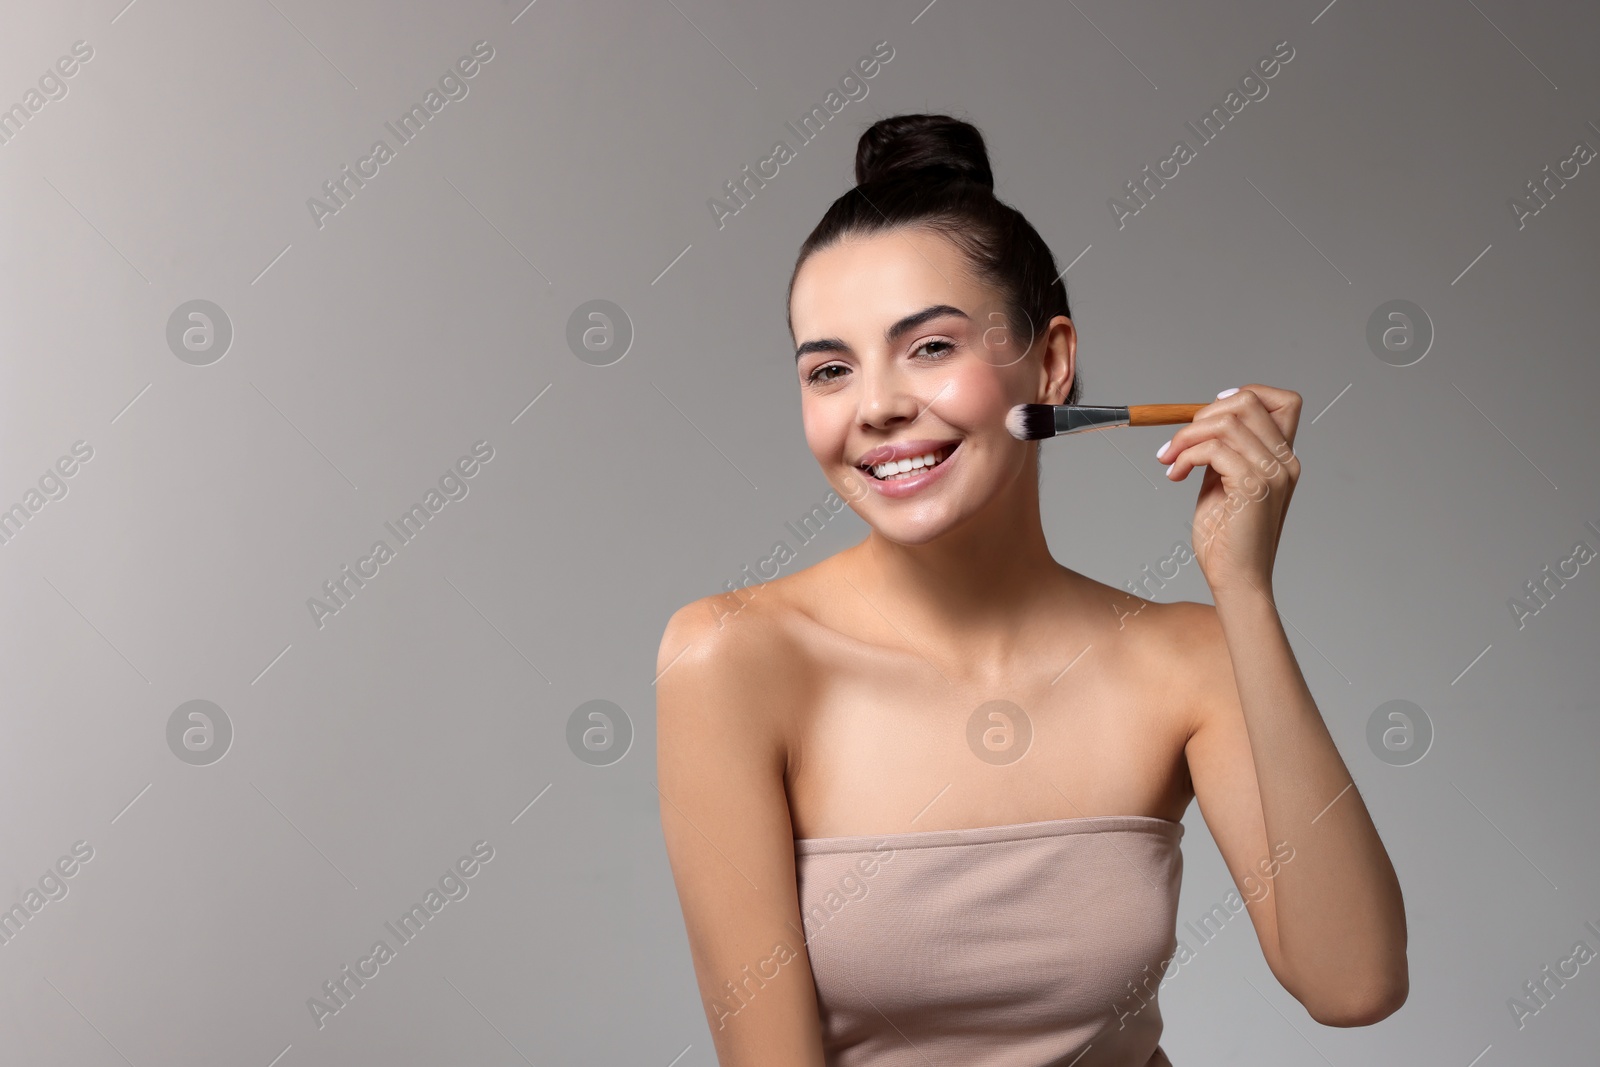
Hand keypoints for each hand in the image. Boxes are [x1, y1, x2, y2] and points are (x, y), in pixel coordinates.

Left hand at [1155, 384, 1301, 595]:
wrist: (1236, 579)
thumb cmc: (1227, 539)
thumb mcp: (1223, 484)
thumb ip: (1222, 454)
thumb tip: (1202, 425)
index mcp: (1283, 459)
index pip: (1283, 401)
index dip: (1245, 394)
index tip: (1208, 414)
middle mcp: (1286, 462)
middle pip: (1249, 401)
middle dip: (1203, 414)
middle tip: (1178, 444)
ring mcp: (1273, 473)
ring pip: (1226, 422)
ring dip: (1186, 436)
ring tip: (1170, 460)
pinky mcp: (1253, 487)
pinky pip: (1214, 449)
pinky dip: (1187, 455)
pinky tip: (1175, 475)